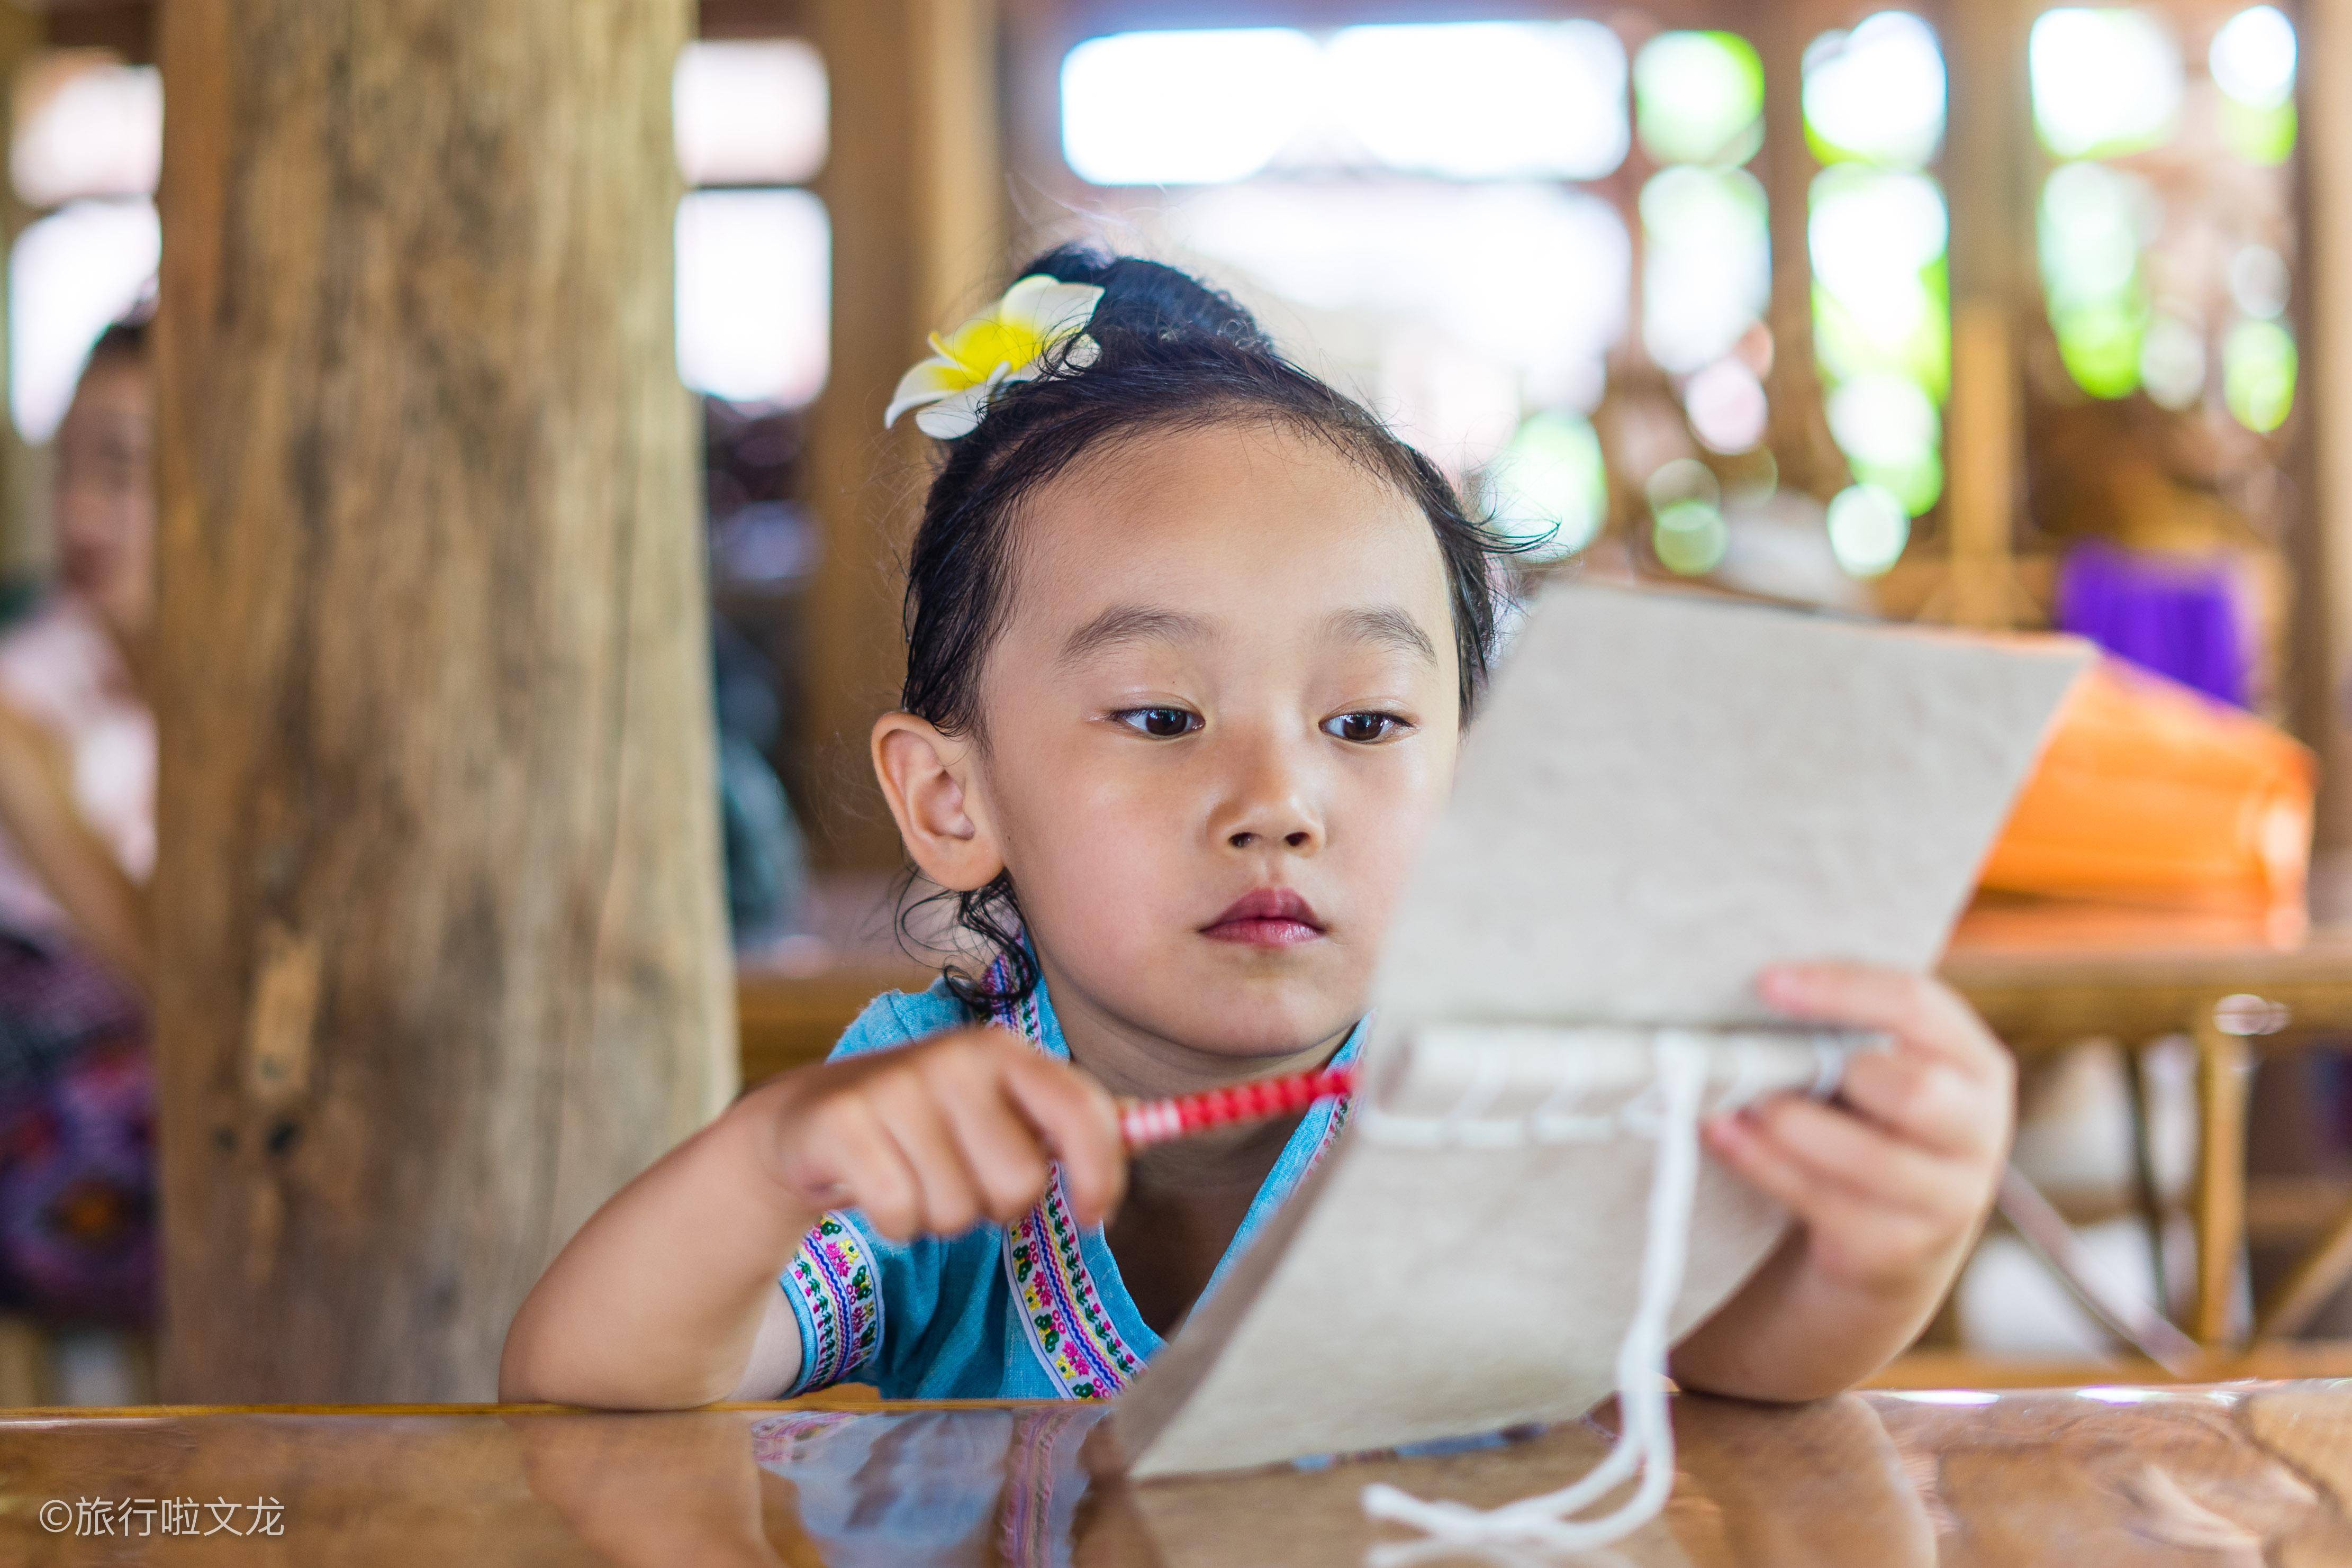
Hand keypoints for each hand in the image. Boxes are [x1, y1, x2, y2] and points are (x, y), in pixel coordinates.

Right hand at [749, 1027, 1126, 1242]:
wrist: (814, 1119)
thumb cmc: (931, 1123)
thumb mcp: (1001, 1108)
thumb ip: (1073, 1118)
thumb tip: (1160, 1122)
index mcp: (1008, 1053)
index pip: (1085, 1114)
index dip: (1101, 1175)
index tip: (1093, 1215)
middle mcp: (956, 1059)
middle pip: (1019, 1186)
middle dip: (993, 1204)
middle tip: (960, 1176)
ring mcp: (897, 1088)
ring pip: (958, 1213)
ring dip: (940, 1217)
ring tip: (915, 1177)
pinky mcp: (844, 1125)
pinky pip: (901, 1217)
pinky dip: (894, 1223)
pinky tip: (877, 1189)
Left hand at [1702, 962, 2013, 1299]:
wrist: (1895, 1232)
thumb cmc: (1871, 1118)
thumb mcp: (1879, 1066)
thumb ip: (1844, 1030)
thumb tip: (1759, 989)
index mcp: (1974, 1062)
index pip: (1918, 1007)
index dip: (1841, 989)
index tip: (1766, 982)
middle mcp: (1978, 1129)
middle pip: (1913, 1089)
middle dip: (1828, 1069)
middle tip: (1755, 1055)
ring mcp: (1949, 1196)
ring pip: (1869, 1158)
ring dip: (1788, 1124)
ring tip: (1728, 1101)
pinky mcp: (1901, 1246)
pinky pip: (1825, 1202)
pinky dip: (1763, 1164)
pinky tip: (1722, 1134)